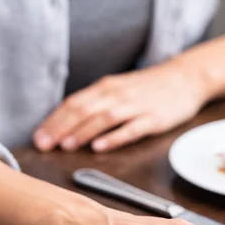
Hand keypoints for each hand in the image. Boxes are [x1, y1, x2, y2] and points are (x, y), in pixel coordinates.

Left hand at [33, 61, 206, 151]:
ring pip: (104, 118)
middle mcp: (118, 94)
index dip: (54, 120)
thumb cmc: (149, 87)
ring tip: (66, 146)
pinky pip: (131, 129)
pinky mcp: (154, 119)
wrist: (186, 78)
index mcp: (107, 87)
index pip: (74, 103)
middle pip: (84, 110)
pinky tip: (100, 147)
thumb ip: (97, 102)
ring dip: (83, 132)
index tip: (38, 137)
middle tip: (43, 145)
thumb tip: (69, 122)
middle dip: (61, 128)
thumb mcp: (120, 88)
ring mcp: (136, 106)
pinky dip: (113, 138)